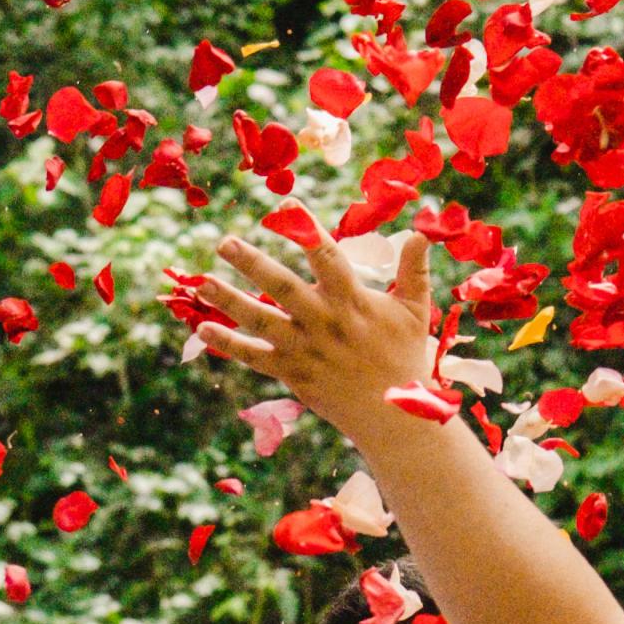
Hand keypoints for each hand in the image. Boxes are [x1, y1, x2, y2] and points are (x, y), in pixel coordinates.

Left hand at [192, 232, 445, 440]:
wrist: (395, 418)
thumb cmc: (406, 357)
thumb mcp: (415, 310)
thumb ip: (414, 269)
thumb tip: (421, 231)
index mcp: (352, 300)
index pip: (324, 255)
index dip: (304, 229)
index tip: (285, 204)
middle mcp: (323, 321)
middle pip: (281, 286)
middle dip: (251, 262)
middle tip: (225, 241)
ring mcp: (304, 349)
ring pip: (260, 321)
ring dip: (228, 301)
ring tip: (202, 281)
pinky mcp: (292, 374)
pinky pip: (254, 358)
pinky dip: (228, 345)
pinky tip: (202, 329)